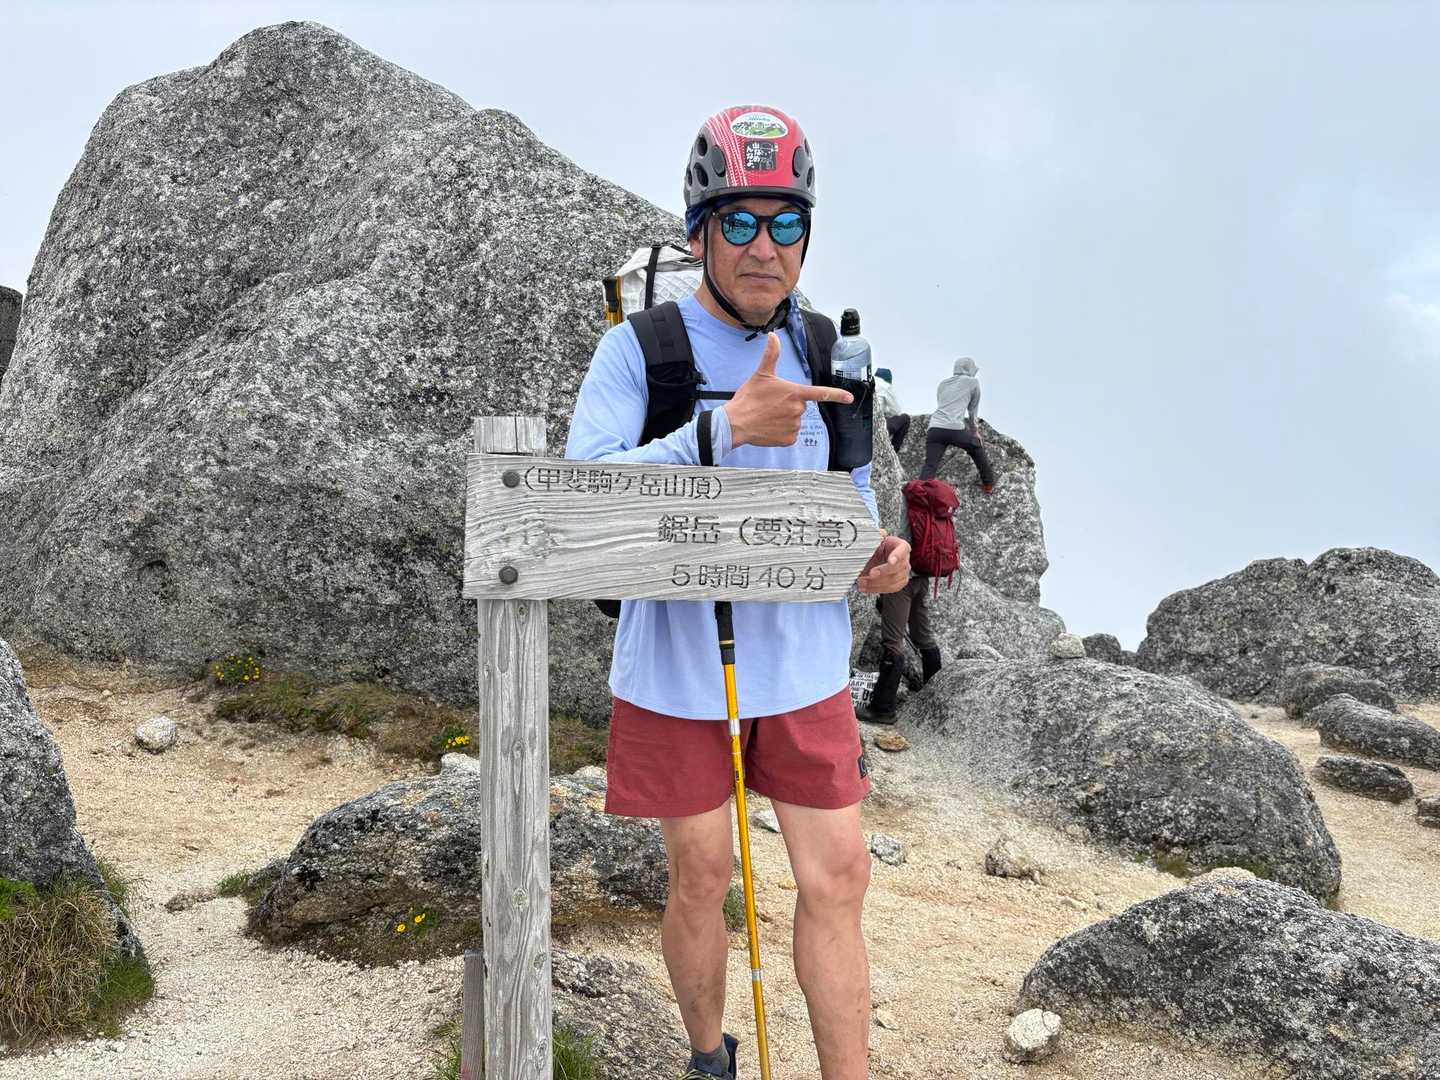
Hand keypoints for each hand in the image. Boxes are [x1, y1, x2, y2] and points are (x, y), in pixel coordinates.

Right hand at [724, 333, 852, 447]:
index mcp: (794, 393)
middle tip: (770, 404)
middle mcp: (797, 410)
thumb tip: (773, 336)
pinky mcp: (788, 439)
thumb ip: (771, 355)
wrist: (736, 423)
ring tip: (767, 416)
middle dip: (788, 405)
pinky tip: (769, 427)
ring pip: (794, 421)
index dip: (837, 395)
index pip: (821, 393)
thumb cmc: (748, 398)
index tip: (850, 398)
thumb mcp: (761, 374)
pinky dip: (781, 432)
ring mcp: (794, 426)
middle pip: (799, 406)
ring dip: (784, 418)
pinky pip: (790, 434)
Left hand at [857, 532, 909, 593]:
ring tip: (861, 582)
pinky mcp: (899, 583)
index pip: (903, 549)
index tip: (890, 561)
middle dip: (883, 572)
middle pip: (898, 568)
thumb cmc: (876, 548)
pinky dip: (876, 589)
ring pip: (894, 581)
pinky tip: (865, 588)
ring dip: (876, 583)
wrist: (873, 557)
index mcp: (901, 546)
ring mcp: (903, 572)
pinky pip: (890, 589)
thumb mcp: (874, 539)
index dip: (897, 555)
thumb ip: (876, 535)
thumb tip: (880, 533)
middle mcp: (905, 560)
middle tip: (870, 573)